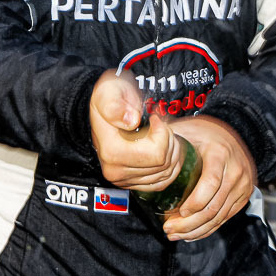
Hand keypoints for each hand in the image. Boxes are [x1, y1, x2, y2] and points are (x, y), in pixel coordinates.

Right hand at [89, 72, 182, 191]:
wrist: (104, 108)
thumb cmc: (110, 97)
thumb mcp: (110, 91)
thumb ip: (116, 105)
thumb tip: (131, 121)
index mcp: (111, 151)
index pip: (157, 154)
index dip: (163, 133)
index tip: (154, 118)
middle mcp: (115, 171)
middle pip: (163, 164)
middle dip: (168, 140)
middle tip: (159, 125)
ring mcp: (123, 179)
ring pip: (167, 173)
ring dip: (170, 151)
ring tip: (160, 134)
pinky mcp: (132, 183)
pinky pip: (163, 182)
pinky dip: (169, 165)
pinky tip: (163, 148)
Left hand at [162, 116, 255, 241]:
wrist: (233, 136)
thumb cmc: (204, 134)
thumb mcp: (188, 130)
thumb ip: (167, 135)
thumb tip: (144, 136)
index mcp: (220, 153)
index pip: (211, 182)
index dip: (195, 201)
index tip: (179, 212)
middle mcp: (235, 170)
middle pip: (214, 205)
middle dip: (189, 223)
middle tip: (168, 229)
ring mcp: (242, 185)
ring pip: (219, 216)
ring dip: (196, 230)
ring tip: (175, 234)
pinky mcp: (243, 196)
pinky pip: (225, 218)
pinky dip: (207, 229)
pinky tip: (191, 234)